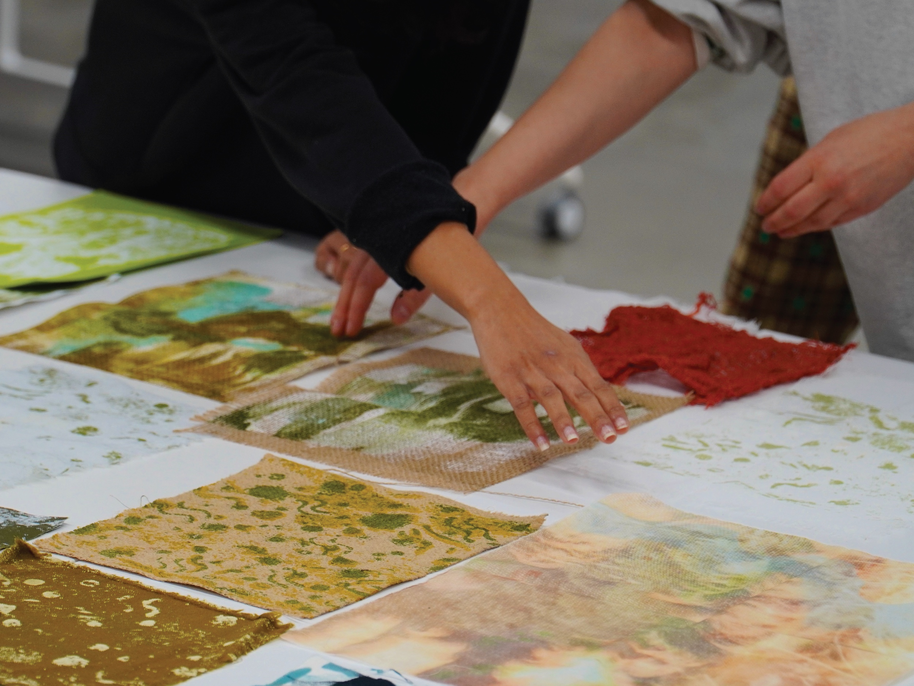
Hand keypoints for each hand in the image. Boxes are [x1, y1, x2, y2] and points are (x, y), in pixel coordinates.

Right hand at [314, 230, 429, 337]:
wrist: (439, 220)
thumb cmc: (441, 249)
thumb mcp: (431, 275)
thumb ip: (413, 297)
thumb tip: (396, 320)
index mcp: (390, 251)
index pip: (365, 281)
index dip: (357, 307)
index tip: (352, 330)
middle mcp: (375, 244)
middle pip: (353, 276)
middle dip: (343, 306)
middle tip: (337, 331)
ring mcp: (371, 243)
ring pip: (351, 270)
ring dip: (344, 298)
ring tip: (338, 322)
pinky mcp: (372, 245)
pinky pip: (356, 264)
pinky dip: (350, 285)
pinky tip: (346, 301)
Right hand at [407, 222, 628, 448]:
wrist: (501, 311)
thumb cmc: (535, 333)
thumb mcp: (565, 346)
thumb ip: (580, 371)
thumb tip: (601, 396)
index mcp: (574, 358)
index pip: (599, 386)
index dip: (612, 408)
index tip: (623, 428)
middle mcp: (557, 366)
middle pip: (581, 393)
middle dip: (597, 417)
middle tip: (608, 438)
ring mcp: (532, 372)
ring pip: (552, 398)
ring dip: (563, 420)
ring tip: (574, 441)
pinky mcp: (510, 379)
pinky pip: (522, 405)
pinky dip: (532, 425)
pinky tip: (541, 443)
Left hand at [757, 103, 913, 237]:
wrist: (911, 139)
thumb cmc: (870, 133)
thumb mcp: (831, 140)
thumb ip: (808, 164)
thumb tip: (786, 187)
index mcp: (819, 160)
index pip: (781, 188)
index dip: (766, 201)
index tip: (759, 207)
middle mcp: (831, 182)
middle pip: (791, 210)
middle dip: (774, 221)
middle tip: (765, 226)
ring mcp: (848, 198)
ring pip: (811, 222)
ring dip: (792, 229)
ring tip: (780, 231)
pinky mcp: (862, 208)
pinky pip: (831, 223)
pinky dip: (815, 227)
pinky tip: (805, 227)